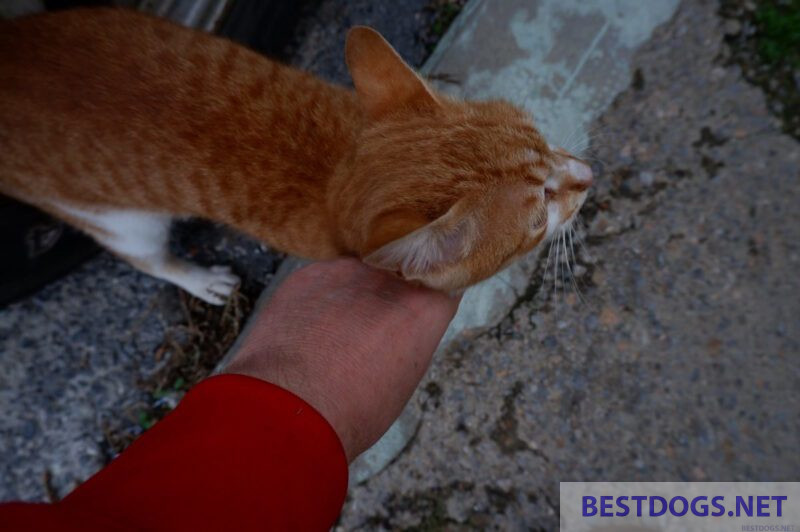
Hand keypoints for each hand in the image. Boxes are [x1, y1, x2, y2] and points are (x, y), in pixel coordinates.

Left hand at [224, 258, 459, 460]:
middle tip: (371, 326)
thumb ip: (409, 340)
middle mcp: (388, 279)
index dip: (427, 297)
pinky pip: (320, 281)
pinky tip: (306, 328)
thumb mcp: (403, 380)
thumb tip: (395, 332)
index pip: (440, 284)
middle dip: (388, 294)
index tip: (417, 312)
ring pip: (355, 275)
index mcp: (423, 307)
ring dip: (351, 294)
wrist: (291, 405)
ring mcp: (345, 270)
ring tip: (332, 331)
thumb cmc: (354, 408)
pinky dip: (317, 299)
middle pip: (396, 275)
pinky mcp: (307, 274)